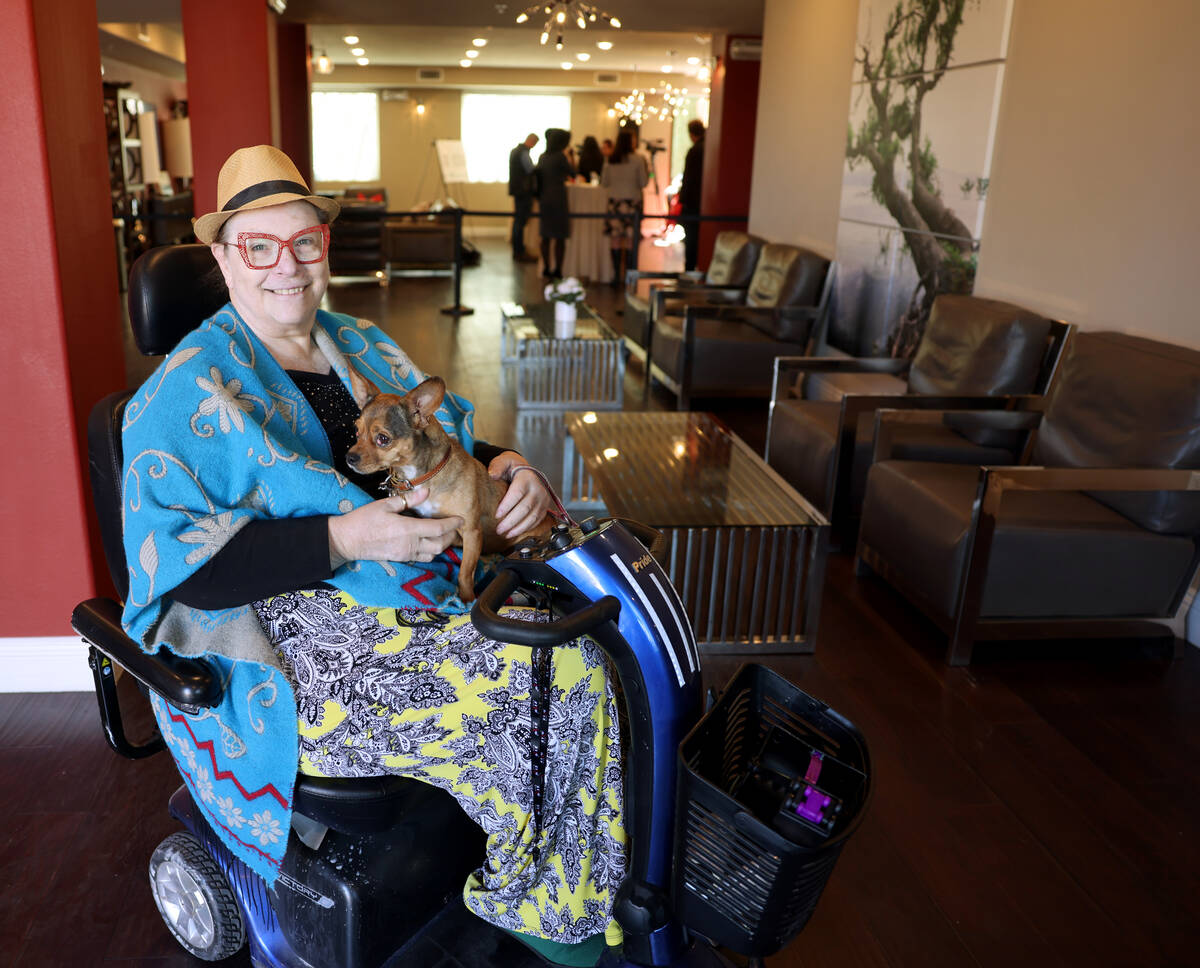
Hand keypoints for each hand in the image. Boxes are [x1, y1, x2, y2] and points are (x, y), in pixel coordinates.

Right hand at [328, 487, 462, 567]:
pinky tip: (428, 541)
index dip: (453, 524)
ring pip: (433, 554)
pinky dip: (431, 551)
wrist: (346, 541)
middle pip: (440, 544)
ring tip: (443, 533)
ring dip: (442, 545)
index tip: (461, 518)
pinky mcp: (401, 559)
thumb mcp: (385, 505)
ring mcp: (406, 554)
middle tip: (454, 526)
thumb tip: (427, 490)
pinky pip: (423, 558)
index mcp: (408, 529)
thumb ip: (408, 500)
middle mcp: (410, 545)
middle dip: (451, 536)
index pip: (438, 529)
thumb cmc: (363, 520)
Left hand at [488, 451, 552, 537]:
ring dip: (518, 528)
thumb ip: (497, 466)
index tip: (497, 515)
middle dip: (511, 521)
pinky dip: (526, 529)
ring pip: (532, 517)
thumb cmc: (513, 467)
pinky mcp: (545, 507)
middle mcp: (538, 489)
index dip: (507, 506)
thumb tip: (492, 474)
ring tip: (506, 534)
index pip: (518, 493)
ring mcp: (543, 499)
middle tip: (499, 529)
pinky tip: (515, 532)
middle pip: (525, 508)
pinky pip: (537, 521)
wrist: (526, 471)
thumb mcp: (504, 461)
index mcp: (527, 477)